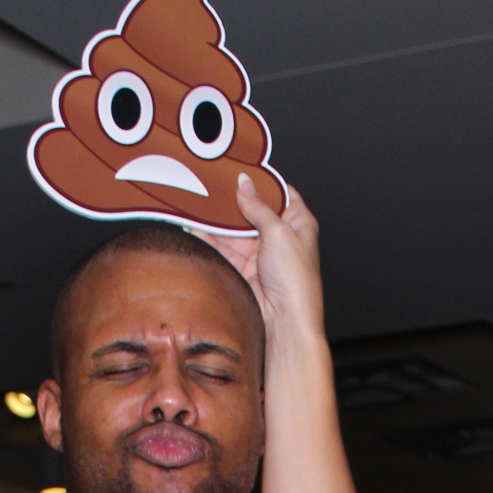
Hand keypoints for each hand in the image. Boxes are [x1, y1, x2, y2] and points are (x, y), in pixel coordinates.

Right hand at [193, 173, 326, 344]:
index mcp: (298, 222)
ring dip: (217, 219)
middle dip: (232, 199)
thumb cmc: (295, 280)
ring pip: (234, 229)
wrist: (284, 323)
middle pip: (252, 210)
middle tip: (210, 183)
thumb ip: (258, 206)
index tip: (239, 169)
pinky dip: (209, 238)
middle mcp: (280, 236)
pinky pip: (224, 248)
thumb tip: (244, 184)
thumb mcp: (279, 231)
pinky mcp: (244, 270)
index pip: (279, 192)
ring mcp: (260, 253)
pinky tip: (194, 225)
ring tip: (197, 201)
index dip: (260, 180)